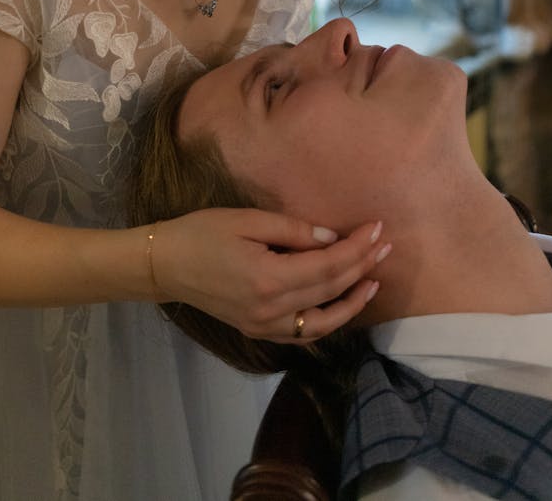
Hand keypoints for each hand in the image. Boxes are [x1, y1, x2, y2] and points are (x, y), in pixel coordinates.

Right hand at [151, 208, 389, 341]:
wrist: (165, 265)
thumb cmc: (202, 232)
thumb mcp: (246, 220)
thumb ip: (292, 230)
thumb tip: (332, 238)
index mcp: (269, 278)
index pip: (328, 265)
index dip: (357, 247)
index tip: (377, 228)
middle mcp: (272, 310)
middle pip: (330, 290)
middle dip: (362, 266)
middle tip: (386, 245)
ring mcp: (265, 326)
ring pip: (323, 321)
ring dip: (353, 300)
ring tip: (374, 278)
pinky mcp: (259, 331)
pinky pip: (304, 333)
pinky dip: (329, 319)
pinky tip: (342, 302)